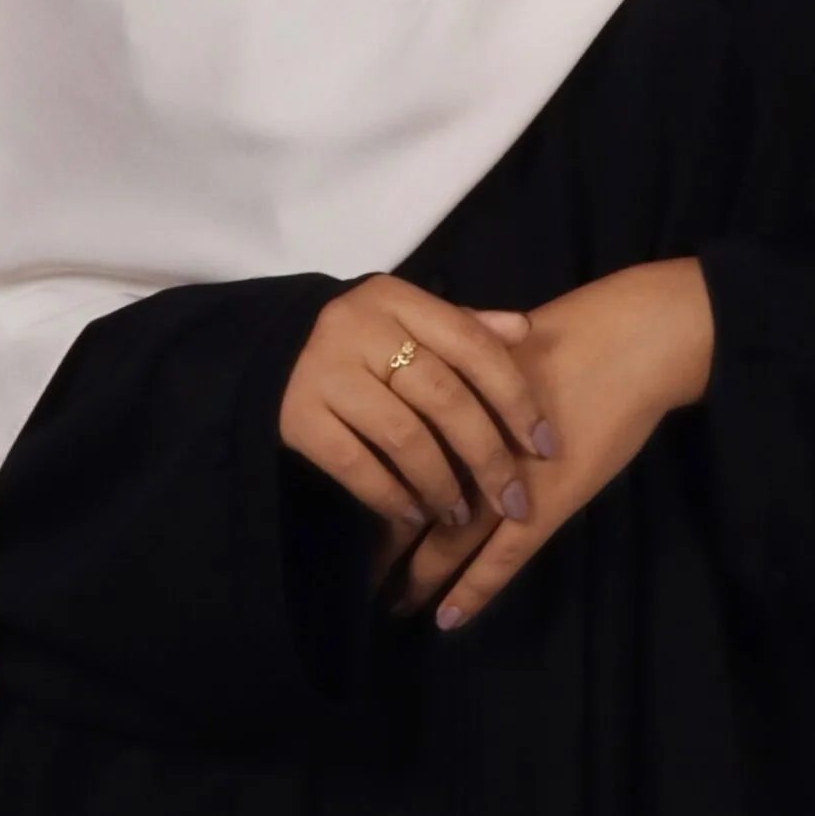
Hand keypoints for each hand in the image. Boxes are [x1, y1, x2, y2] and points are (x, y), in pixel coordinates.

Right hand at [280, 275, 554, 546]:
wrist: (269, 349)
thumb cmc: (362, 339)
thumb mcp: (408, 319)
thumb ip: (464, 326)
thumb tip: (526, 329)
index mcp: (397, 300)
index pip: (472, 346)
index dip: (515, 398)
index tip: (545, 446)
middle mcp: (360, 329)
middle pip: (444, 397)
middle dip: (487, 456)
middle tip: (513, 501)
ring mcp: (325, 372)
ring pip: (403, 436)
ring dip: (442, 483)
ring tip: (460, 514)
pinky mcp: (297, 416)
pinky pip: (356, 465)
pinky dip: (391, 495)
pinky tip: (414, 516)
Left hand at [388, 257, 712, 630]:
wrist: (627, 346)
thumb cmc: (568, 339)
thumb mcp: (495, 352)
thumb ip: (459, 377)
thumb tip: (423, 393)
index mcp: (453, 410)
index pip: (399, 461)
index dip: (375, 490)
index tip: (350, 516)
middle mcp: (470, 450)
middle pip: (416, 503)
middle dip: (389, 545)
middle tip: (363, 579)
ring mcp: (508, 483)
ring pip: (450, 539)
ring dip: (421, 574)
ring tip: (394, 605)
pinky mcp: (545, 506)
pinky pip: (501, 560)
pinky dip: (473, 590)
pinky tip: (446, 618)